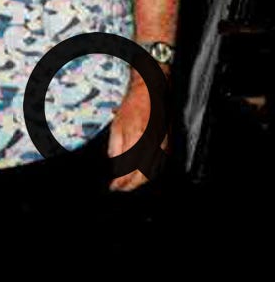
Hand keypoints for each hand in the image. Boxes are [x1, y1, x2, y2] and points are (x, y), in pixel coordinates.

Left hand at [107, 75, 165, 191]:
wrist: (151, 92)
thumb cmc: (133, 105)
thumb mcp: (117, 123)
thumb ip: (115, 145)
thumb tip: (114, 163)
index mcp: (136, 138)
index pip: (129, 168)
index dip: (121, 181)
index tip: (113, 186)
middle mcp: (151, 144)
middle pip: (142, 174)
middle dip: (130, 185)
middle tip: (120, 189)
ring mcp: (161, 145)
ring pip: (152, 171)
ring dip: (141, 182)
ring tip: (129, 185)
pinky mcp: (167, 144)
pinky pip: (160, 164)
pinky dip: (151, 173)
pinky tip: (143, 175)